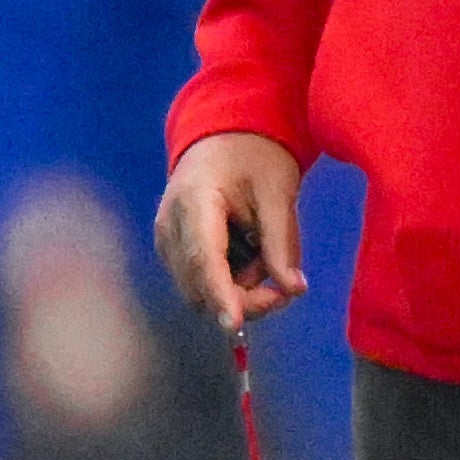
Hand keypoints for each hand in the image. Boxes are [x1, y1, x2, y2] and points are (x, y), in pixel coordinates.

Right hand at [155, 131, 308, 332]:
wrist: (224, 135)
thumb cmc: (253, 156)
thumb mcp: (277, 192)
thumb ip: (282, 244)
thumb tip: (292, 291)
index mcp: (194, 201)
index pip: (204, 257)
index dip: (219, 293)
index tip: (234, 323)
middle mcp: (169, 225)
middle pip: (199, 287)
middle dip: (242, 298)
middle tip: (285, 284)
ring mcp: (166, 239)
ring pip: (199, 292)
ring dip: (237, 290)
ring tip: (262, 251)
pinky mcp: (171, 249)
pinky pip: (200, 282)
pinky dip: (227, 281)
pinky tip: (245, 251)